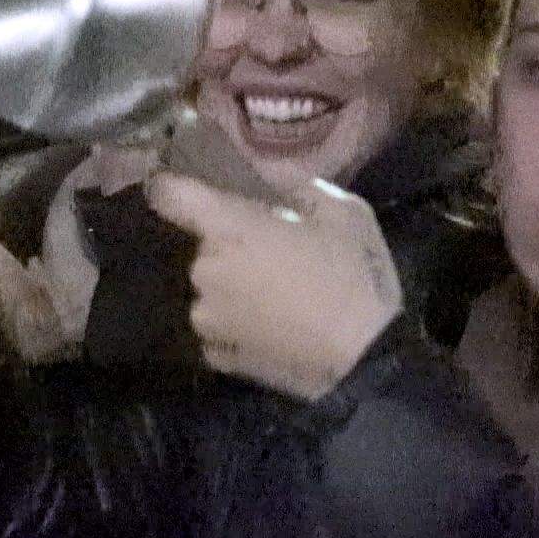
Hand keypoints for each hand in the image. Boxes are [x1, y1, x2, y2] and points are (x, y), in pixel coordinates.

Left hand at [142, 168, 402, 402]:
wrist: (367, 360)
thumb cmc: (356, 276)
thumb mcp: (342, 212)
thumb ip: (296, 188)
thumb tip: (270, 178)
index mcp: (227, 228)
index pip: (171, 194)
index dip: (174, 187)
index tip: (190, 189)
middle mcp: (203, 271)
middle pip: (205, 247)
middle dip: (233, 245)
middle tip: (278, 253)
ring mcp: (206, 319)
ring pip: (212, 289)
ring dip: (235, 288)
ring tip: (282, 297)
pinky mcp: (217, 357)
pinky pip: (220, 327)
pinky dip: (239, 324)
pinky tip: (276, 327)